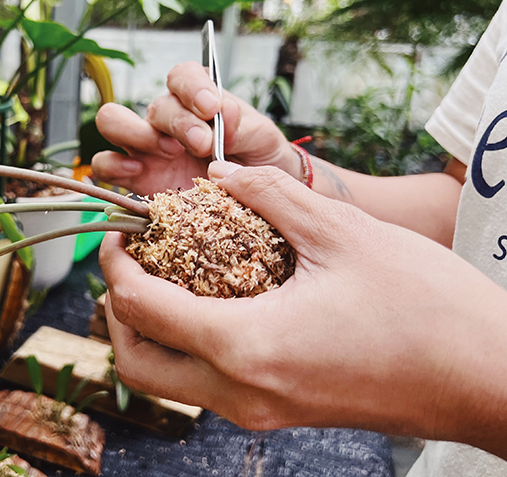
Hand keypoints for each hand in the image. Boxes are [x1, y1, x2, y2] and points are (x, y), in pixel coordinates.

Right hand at [92, 62, 297, 194]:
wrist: (256, 200)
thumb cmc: (257, 160)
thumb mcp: (261, 139)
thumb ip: (243, 125)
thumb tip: (223, 111)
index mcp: (197, 99)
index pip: (182, 76)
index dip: (192, 87)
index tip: (211, 108)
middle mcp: (168, 119)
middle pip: (155, 105)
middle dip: (178, 122)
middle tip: (202, 145)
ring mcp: (146, 147)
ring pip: (114, 122)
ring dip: (138, 134)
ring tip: (170, 153)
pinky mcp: (135, 177)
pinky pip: (105, 163)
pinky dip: (113, 164)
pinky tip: (137, 171)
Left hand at [100, 161, 506, 454]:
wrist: (486, 378)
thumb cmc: (428, 311)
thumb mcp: (342, 233)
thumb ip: (270, 196)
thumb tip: (221, 173)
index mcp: (245, 346)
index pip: (140, 308)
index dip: (113, 264)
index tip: (117, 230)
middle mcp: (241, 391)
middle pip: (136, 362)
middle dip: (118, 307)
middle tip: (130, 258)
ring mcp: (259, 410)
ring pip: (168, 379)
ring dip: (150, 328)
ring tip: (165, 272)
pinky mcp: (279, 410)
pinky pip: (206, 382)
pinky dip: (188, 343)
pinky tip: (211, 296)